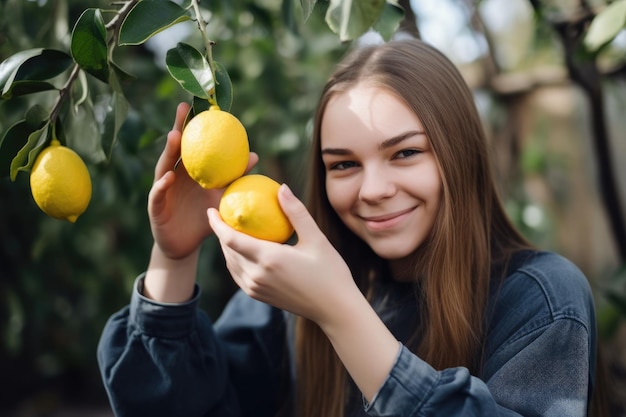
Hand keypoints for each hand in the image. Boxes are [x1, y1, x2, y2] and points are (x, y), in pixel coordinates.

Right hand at [149, 102, 258, 259]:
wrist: (186, 246)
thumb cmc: (204, 219)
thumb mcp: (222, 197)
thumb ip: (235, 178)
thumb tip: (254, 156)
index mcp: (189, 171)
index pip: (190, 144)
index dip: (193, 124)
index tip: (200, 104)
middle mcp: (173, 176)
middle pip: (175, 148)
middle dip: (178, 127)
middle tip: (183, 107)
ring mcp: (162, 189)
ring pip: (164, 167)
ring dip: (169, 151)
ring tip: (175, 136)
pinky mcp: (156, 208)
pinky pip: (158, 194)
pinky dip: (163, 185)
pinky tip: (169, 177)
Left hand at [207, 184, 360, 325]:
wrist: (334, 309)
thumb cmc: (330, 271)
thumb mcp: (316, 238)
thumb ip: (296, 212)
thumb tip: (282, 188)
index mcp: (269, 258)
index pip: (231, 239)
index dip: (217, 223)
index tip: (211, 208)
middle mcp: (257, 275)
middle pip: (227, 250)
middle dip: (220, 231)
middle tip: (221, 213)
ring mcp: (256, 288)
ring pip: (231, 263)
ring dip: (226, 246)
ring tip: (228, 229)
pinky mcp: (258, 296)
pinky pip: (238, 275)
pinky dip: (234, 260)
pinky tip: (241, 250)